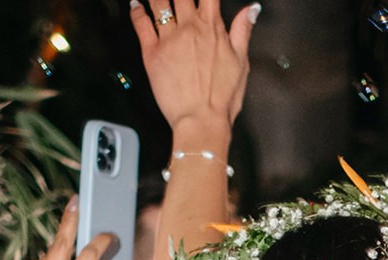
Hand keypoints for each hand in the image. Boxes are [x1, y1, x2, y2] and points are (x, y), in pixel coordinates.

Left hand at [131, 0, 256, 150]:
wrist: (201, 120)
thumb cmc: (223, 97)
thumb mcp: (242, 62)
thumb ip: (243, 31)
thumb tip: (252, 9)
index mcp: (212, 27)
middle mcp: (189, 28)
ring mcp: (168, 39)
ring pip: (158, 3)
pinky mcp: (151, 53)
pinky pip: (141, 23)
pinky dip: (136, 10)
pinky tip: (135, 5)